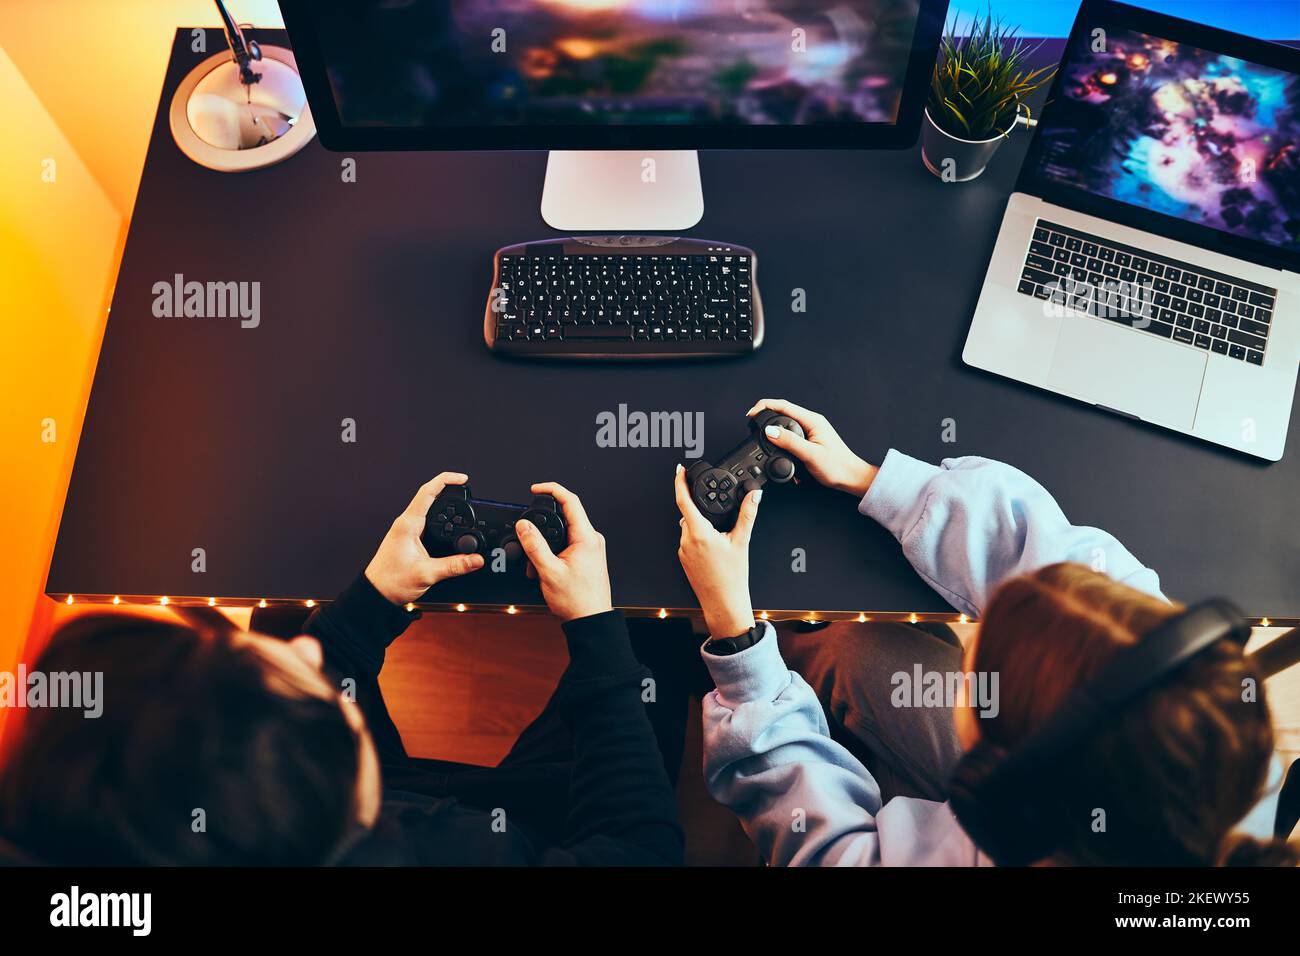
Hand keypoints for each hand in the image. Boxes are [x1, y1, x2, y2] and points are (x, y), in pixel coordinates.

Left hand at [365, 473, 484, 604]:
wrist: (376, 593)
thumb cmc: (391, 582)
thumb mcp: (427, 573)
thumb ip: (455, 566)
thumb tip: (476, 559)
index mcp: (408, 525)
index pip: (428, 492)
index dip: (446, 481)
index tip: (462, 479)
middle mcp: (406, 523)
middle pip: (430, 496)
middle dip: (449, 490)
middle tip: (467, 490)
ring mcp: (407, 530)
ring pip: (428, 509)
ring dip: (444, 504)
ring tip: (461, 503)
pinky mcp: (409, 538)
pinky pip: (427, 521)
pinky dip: (440, 519)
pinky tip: (448, 524)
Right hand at [515, 482, 612, 621]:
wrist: (590, 620)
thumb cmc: (577, 601)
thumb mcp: (549, 571)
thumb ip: (534, 545)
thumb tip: (524, 525)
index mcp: (586, 538)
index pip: (570, 501)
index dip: (551, 490)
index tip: (535, 489)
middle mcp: (591, 540)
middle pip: (563, 518)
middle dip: (541, 530)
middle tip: (528, 542)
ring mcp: (590, 548)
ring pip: (561, 535)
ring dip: (544, 548)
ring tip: (536, 567)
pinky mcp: (586, 557)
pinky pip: (565, 546)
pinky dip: (551, 555)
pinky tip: (544, 570)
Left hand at [674, 464, 758, 637]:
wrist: (723, 602)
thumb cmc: (732, 577)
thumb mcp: (742, 541)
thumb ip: (747, 514)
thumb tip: (754, 495)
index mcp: (699, 533)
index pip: (684, 500)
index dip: (680, 482)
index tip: (680, 470)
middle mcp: (686, 540)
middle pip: (688, 513)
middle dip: (701, 508)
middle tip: (717, 512)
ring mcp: (683, 551)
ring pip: (688, 527)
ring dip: (700, 524)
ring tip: (720, 536)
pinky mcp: (683, 559)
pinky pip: (688, 540)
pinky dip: (699, 537)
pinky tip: (713, 548)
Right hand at [746, 398, 877, 498]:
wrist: (850, 477)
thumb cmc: (837, 466)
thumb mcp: (810, 454)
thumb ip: (790, 441)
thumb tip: (770, 431)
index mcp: (812, 420)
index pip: (784, 406)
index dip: (764, 407)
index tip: (751, 414)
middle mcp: (811, 422)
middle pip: (783, 411)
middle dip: (765, 414)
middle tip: (751, 423)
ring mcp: (811, 430)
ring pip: (785, 423)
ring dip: (772, 427)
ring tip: (759, 433)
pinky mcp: (809, 440)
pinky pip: (791, 434)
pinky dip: (780, 438)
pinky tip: (775, 446)